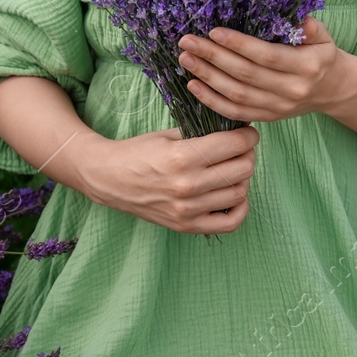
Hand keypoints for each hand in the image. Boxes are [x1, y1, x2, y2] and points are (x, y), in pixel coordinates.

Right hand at [80, 124, 258, 234]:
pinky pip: (230, 223)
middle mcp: (187, 186)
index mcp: (182, 157)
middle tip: (241, 148)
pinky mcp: (186, 226)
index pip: (235, 144)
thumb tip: (238, 130)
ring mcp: (187, 210)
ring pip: (240, 193)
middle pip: (243, 169)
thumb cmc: (139, 152)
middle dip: (247, 154)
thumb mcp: (169, 135)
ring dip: (242, 178)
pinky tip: (232, 194)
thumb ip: (204, 133)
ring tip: (233, 168)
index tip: (247, 133)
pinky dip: (239, 207)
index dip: (248, 136)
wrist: (109, 179)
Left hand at [176, 15, 354, 123]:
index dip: (239, 45)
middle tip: (188, 42)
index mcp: (306, 66)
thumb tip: (300, 18)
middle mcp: (291, 90)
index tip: (214, 32)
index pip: (267, 56)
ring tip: (186, 59)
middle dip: (214, 57)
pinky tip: (193, 85)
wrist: (332, 89)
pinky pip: (235, 112)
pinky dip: (212, 101)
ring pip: (237, 94)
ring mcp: (278, 107)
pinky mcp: (267, 118)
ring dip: (207, 77)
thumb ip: (310, 27)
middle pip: (246, 75)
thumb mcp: (323, 36)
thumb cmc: (321, 55)